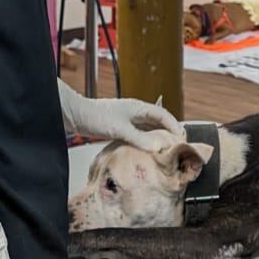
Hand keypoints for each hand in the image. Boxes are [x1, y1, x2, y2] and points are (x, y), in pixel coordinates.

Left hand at [57, 79, 182, 151]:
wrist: (76, 115)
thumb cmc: (96, 117)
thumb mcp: (120, 130)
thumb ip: (139, 139)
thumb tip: (158, 148)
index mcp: (139, 107)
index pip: (164, 115)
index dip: (175, 126)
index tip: (182, 138)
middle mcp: (136, 112)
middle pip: (159, 121)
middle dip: (169, 133)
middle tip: (177, 146)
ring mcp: (128, 119)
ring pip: (149, 128)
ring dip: (157, 137)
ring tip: (165, 150)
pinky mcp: (121, 126)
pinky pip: (139, 134)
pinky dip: (146, 141)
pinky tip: (146, 150)